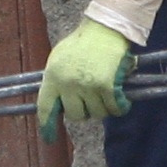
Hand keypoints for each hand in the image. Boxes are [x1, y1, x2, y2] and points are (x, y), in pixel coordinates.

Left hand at [36, 22, 138, 141]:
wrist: (105, 28)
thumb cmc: (82, 42)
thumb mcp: (59, 58)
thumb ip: (56, 80)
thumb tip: (56, 103)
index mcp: (53, 77)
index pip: (45, 107)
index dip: (47, 125)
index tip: (48, 137)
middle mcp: (68, 84)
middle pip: (75, 115)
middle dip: (84, 111)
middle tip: (90, 101)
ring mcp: (88, 86)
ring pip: (96, 114)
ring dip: (102, 108)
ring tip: (105, 95)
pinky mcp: (107, 86)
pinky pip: (113, 109)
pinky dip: (119, 107)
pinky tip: (120, 102)